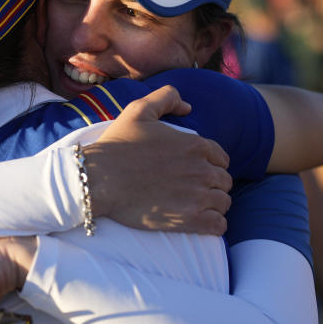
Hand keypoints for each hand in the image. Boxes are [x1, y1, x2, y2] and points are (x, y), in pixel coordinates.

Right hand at [84, 86, 231, 234]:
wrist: (98, 179)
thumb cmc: (117, 145)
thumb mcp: (138, 110)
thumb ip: (166, 97)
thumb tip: (187, 107)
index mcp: (195, 145)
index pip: (221, 159)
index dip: (210, 165)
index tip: (195, 171)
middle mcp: (201, 170)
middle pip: (224, 181)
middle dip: (212, 185)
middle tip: (194, 190)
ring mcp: (197, 196)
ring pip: (223, 203)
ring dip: (213, 205)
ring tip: (197, 207)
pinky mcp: (189, 219)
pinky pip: (218, 225)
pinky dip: (214, 224)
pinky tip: (201, 222)